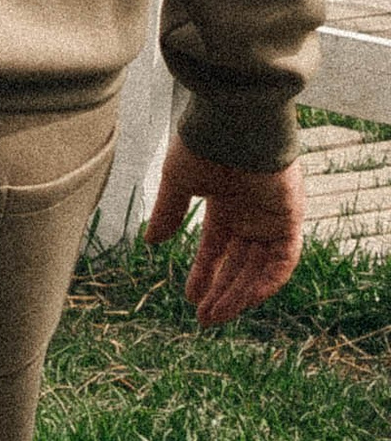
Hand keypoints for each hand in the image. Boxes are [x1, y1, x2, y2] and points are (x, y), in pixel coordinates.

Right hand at [145, 134, 303, 326]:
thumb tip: (151, 242)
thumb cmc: (204, 143)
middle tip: (204, 319)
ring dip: (239, 293)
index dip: (203, 273)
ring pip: (258, 267)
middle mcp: (250, 214)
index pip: (216, 248)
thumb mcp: (178, 181)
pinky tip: (245, 299)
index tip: (190, 297)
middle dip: (221, 292)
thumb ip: (168, 212)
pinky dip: (266, 281)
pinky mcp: (290, 219)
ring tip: (216, 316)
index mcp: (225, 203)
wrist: (234, 122)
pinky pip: (283, 260)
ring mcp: (272, 218)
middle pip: (238, 264)